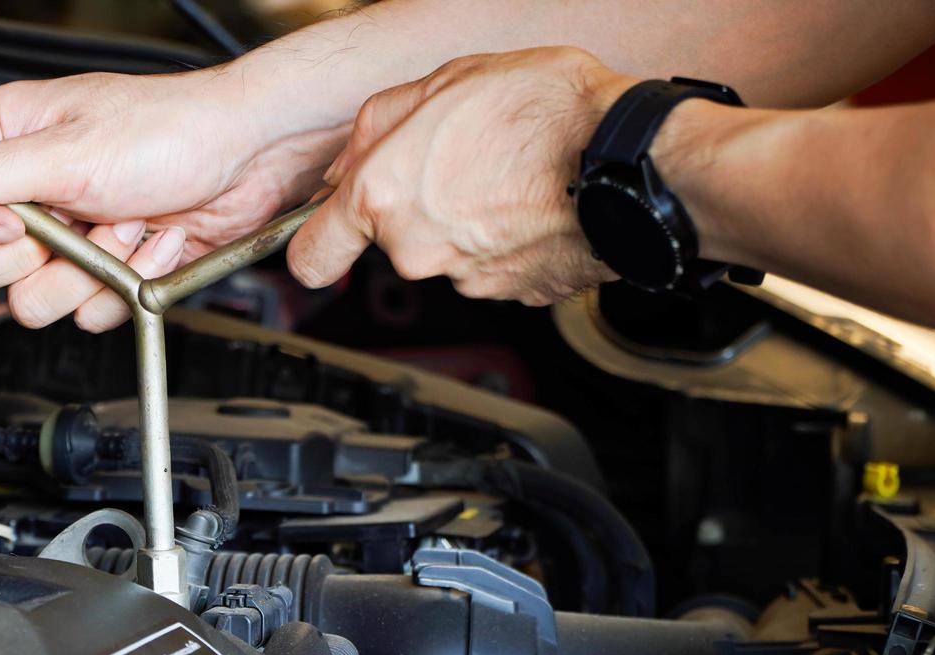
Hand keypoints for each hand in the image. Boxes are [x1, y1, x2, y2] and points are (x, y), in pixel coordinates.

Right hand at [0, 70, 341, 330]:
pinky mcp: (102, 268)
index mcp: (1, 142)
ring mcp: (65, 234)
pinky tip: (148, 244)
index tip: (14, 222)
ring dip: (87, 270)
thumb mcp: (65, 152)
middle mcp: (27, 191)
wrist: (249, 159)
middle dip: (31, 260)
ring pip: (31, 299)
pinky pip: (86, 310)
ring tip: (124, 227)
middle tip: (70, 227)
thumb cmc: (171, 130)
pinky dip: (123, 284)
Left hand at [287, 47, 637, 305]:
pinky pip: (492, 266)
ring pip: (445, 254)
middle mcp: (416, 249)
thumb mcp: (443, 82)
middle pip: (392, 245)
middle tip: (456, 163)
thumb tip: (347, 160)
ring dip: (464, 221)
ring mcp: (465, 278)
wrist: (623, 158)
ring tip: (504, 174)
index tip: (325, 237)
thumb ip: (377, 125)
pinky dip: (505, 240)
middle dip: (415, 209)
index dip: (316, 245)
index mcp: (383, 198)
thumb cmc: (542, 113)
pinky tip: (531, 201)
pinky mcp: (512, 293)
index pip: (311, 256)